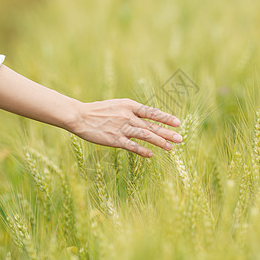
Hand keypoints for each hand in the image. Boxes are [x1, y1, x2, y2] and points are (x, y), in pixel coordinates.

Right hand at [66, 98, 182, 156]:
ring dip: (159, 142)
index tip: (177, 122)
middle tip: (180, 138)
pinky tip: (151, 155)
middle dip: (167, 132)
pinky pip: (132, 146)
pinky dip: (142, 150)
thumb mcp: (117, 105)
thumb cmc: (98, 111)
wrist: (80, 116)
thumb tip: (146, 118)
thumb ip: (131, 111)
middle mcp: (128, 116)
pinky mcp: (114, 139)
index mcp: (129, 105)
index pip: (151, 112)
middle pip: (151, 125)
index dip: (165, 118)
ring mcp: (121, 128)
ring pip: (145, 135)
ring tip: (171, 148)